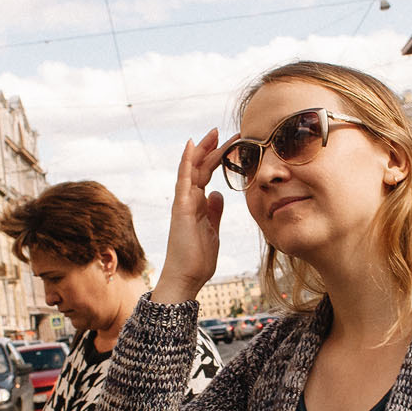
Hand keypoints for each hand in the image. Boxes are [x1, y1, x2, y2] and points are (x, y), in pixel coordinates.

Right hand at [153, 128, 224, 304]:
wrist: (186, 278)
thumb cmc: (197, 259)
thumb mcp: (213, 231)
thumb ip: (214, 212)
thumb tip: (219, 195)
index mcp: (197, 205)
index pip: (206, 175)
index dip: (216, 159)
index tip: (230, 145)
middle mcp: (188, 200)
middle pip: (199, 168)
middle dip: (211, 149)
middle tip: (224, 131)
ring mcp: (183, 203)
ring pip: (192, 169)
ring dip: (202, 150)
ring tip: (213, 133)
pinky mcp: (181, 208)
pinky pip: (184, 180)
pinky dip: (187, 162)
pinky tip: (192, 145)